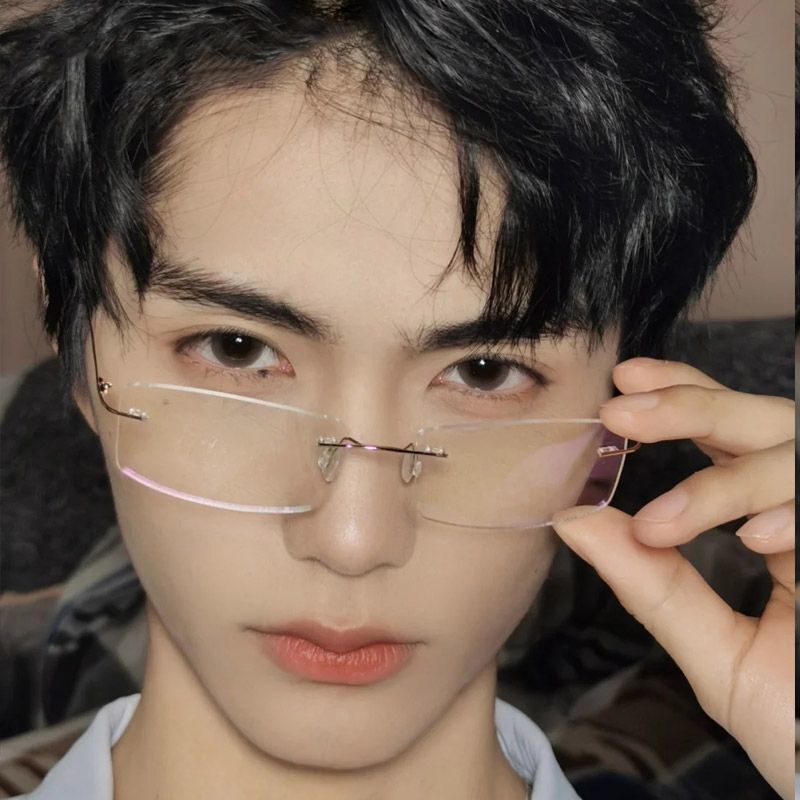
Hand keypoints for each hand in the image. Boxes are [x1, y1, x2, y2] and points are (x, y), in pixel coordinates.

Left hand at [551, 357, 794, 799]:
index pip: (735, 439)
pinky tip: (761, 540)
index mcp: (786, 529)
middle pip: (772, 425)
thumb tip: (574, 520)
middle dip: (695, 408)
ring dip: (733, 480)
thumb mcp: (721, 659)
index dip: (685, 398)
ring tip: (662, 523)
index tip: (623, 384)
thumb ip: (655, 588)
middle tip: (620, 413)